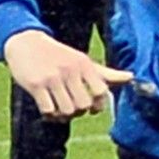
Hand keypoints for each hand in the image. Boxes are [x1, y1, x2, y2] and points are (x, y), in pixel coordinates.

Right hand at [3, 32, 127, 119]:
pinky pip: (48, 110)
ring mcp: (52, 78)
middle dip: (79, 112)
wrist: (26, 43)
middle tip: (72, 109)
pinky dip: (49, 115)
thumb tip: (131, 77)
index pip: (102, 92)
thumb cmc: (59, 55)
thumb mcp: (82, 61)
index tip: (92, 109)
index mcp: (84, 64)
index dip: (99, 106)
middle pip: (83, 105)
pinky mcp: (35, 84)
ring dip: (63, 116)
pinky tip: (48, 110)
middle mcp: (70, 70)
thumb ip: (105, 73)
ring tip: (59, 110)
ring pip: (66, 110)